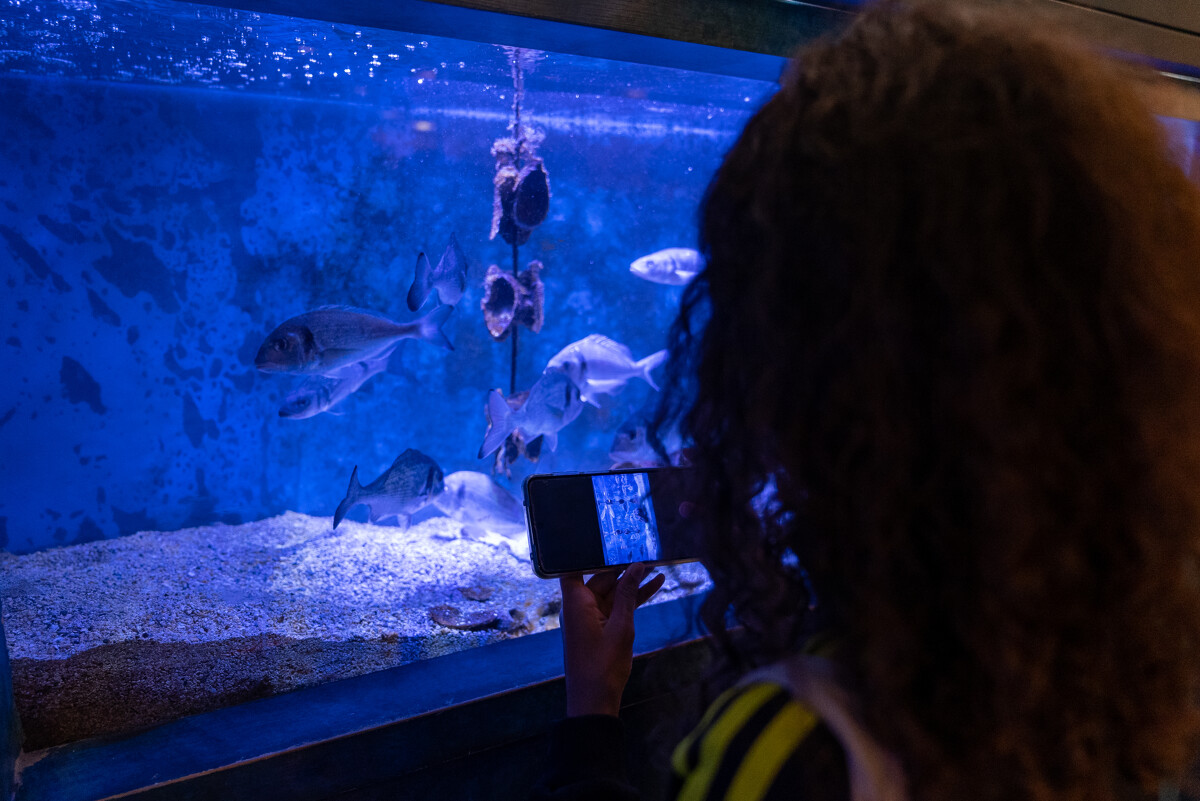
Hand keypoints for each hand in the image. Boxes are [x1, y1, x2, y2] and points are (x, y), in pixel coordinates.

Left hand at [559, 563, 666, 717]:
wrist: (595, 702)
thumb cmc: (603, 666)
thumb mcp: (621, 627)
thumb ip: (627, 595)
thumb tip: (636, 567)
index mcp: (575, 603)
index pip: (575, 568)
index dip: (588, 553)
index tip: (607, 539)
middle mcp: (579, 607)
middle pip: (599, 578)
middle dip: (622, 567)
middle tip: (645, 551)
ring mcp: (590, 618)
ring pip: (612, 592)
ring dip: (632, 583)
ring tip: (657, 567)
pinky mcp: (601, 628)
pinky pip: (616, 607)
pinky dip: (632, 600)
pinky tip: (654, 587)